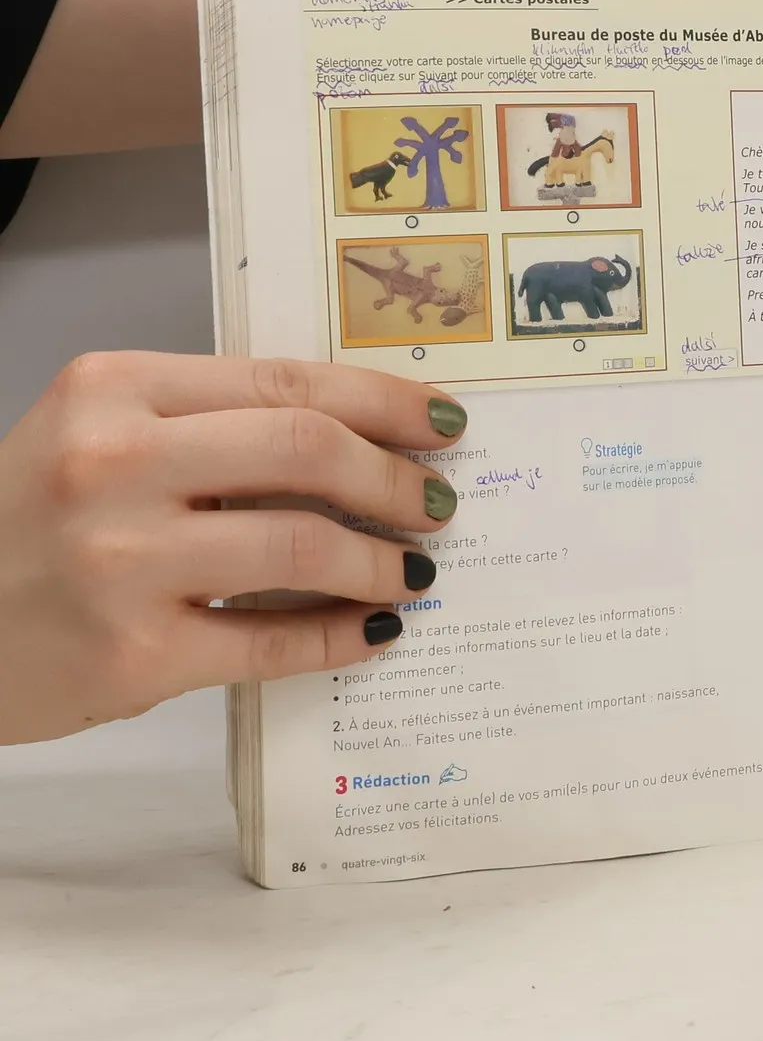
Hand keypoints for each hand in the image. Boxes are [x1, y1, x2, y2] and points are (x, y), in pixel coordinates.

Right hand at [0, 352, 466, 743]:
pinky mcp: (132, 657)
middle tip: (438, 502)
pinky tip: (373, 630)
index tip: (442, 422)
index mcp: (114, 390)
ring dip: (382, 560)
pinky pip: (273, 641)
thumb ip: (209, 424)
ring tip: (412, 570)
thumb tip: (364, 438)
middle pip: (308, 451)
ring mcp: (121, 562)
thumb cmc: (26, 525)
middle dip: (397, 479)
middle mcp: (114, 464)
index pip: (287, 383)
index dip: (384, 403)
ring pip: (303, 545)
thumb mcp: (99, 437)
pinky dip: (340, 635)